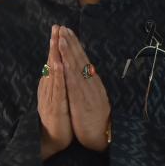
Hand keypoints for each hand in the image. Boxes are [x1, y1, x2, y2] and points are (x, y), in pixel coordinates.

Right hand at [38, 25, 72, 159]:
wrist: (51, 140)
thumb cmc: (57, 119)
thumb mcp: (58, 97)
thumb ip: (57, 83)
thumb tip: (56, 68)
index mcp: (51, 85)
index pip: (54, 62)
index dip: (56, 46)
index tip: (59, 29)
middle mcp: (49, 88)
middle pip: (51, 63)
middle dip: (54, 45)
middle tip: (56, 27)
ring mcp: (50, 97)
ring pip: (53, 73)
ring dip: (54, 56)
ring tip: (55, 40)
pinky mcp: (54, 106)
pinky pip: (57, 89)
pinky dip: (57, 76)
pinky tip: (59, 65)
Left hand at [57, 26, 109, 151]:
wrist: (102, 136)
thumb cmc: (95, 117)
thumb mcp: (93, 96)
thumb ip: (88, 83)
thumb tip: (84, 69)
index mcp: (93, 82)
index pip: (83, 59)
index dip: (75, 45)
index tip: (67, 31)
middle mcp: (92, 84)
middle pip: (81, 60)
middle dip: (71, 43)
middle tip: (63, 28)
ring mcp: (89, 93)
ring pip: (78, 70)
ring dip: (69, 54)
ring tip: (61, 40)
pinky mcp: (84, 104)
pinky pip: (75, 86)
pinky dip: (69, 73)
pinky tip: (64, 64)